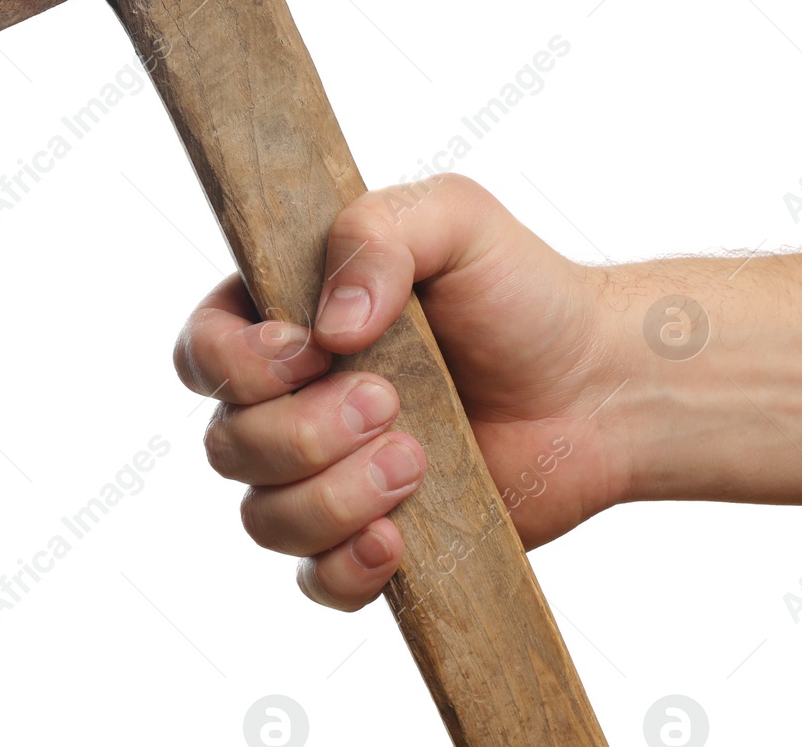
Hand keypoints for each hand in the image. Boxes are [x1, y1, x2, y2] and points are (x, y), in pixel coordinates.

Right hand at [173, 174, 633, 610]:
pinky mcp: (373, 538)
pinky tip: (397, 538)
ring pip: (264, 519)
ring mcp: (329, 476)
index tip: (311, 351)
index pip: (204, 351)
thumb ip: (378, 231)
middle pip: (226, 445)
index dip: (236, 363)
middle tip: (391, 401)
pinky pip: (316, 582)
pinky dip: (345, 569)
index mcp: (292, 318)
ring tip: (417, 459)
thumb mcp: (456, 218)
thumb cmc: (522, 293)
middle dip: (304, 431)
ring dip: (333, 496)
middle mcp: (296, 400)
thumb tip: (330, 323)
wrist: (598, 384)